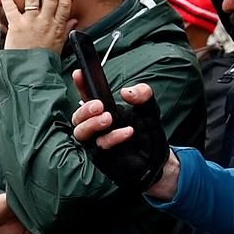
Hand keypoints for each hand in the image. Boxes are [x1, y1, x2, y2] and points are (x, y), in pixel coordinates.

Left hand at [0, 0, 77, 54]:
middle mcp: (46, 21)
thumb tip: (74, 22)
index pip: (65, 2)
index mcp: (58, 26)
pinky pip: (12, 9)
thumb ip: (66, 31)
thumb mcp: (60, 46)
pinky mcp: (17, 26)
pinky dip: (8, 0)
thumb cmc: (44, 61)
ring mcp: (31, 22)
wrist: (30, 73)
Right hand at [70, 84, 180, 199]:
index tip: (78, 74)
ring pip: (80, 133)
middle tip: (99, 105)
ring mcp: (96, 142)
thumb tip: (127, 91)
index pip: (87, 96)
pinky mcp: (101, 157)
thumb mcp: (149, 110)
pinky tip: (127, 132)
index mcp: (104, 111)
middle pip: (77, 117)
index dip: (81, 85)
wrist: (156, 159)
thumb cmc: (147, 134)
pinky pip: (99, 147)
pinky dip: (112, 138)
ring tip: (108, 119)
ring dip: (91, 124)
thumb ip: (143, 96)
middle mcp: (96, 126)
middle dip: (85, 109)